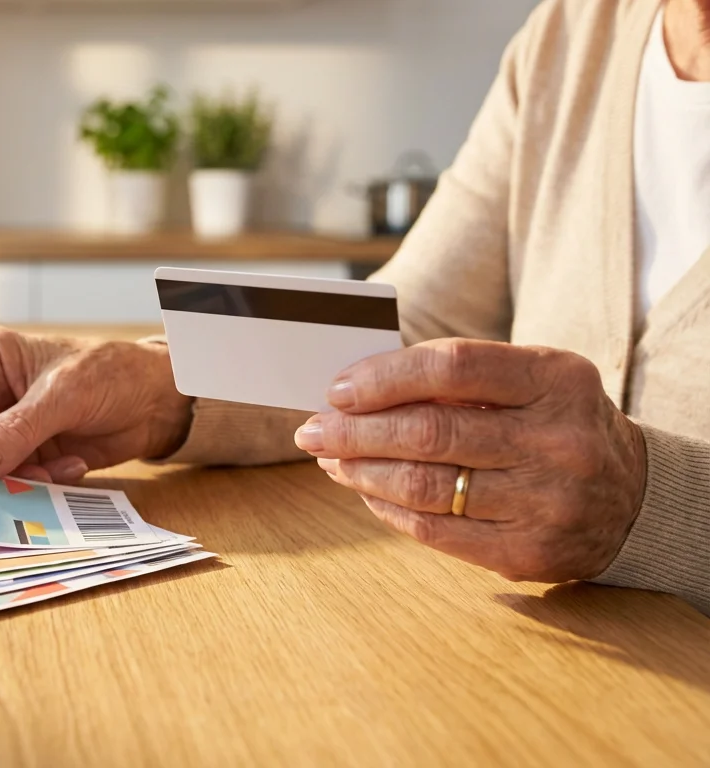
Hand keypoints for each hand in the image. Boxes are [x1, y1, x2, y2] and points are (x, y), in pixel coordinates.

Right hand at [0, 327, 193, 483]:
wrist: (157, 399)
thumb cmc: (111, 372)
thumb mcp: (63, 395)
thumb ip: (16, 430)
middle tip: (4, 486)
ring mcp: (5, 427)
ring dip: (13, 480)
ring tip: (51, 472)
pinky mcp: (27, 453)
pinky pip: (12, 481)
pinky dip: (36, 484)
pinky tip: (71, 466)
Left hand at [294, 338, 646, 582]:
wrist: (633, 499)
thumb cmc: (556, 425)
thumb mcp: (533, 382)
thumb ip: (460, 379)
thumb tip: (360, 390)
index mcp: (557, 381)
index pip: (452, 367)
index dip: (384, 377)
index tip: (338, 389)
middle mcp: (557, 441)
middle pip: (429, 432)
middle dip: (355, 431)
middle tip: (312, 429)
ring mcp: (545, 501)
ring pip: (425, 486)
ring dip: (361, 471)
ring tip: (332, 458)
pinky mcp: (528, 551)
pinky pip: (433, 531)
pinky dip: (386, 507)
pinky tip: (365, 490)